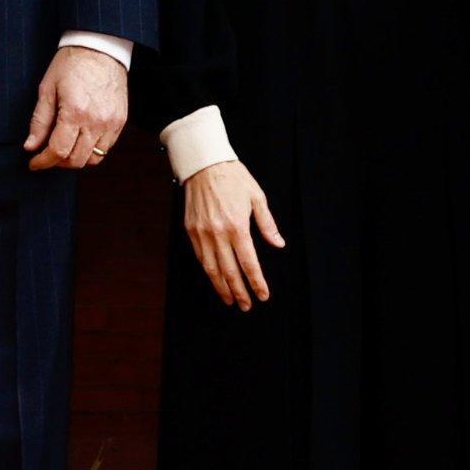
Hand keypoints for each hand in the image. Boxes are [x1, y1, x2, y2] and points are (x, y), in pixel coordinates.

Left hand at [24, 42, 129, 169]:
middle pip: (76, 160)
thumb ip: (39, 121)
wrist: (100, 47)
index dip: (43, 161)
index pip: (58, 151)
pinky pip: (107, 147)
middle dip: (58, 162)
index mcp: (75, 112)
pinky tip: (81, 139)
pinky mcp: (120, 121)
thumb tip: (30, 146)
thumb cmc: (71, 63)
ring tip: (65, 148)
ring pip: (94, 159)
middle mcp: (96, 121)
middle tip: (47, 154)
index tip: (34, 162)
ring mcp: (111, 122)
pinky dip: (92, 150)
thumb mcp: (47, 88)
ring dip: (76, 158)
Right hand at [184, 158, 286, 306]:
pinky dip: (208, 271)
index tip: (262, 295)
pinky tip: (215, 279)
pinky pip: (200, 257)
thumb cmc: (233, 178)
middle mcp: (218, 233)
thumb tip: (278, 244)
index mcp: (237, 226)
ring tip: (230, 299)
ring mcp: (202, 233)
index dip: (256, 282)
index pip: (249, 262)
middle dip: (239, 291)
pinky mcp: (191, 230)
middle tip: (246, 305)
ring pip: (212, 268)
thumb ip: (267, 224)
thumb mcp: (257, 197)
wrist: (204, 164)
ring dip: (221, 287)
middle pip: (229, 271)